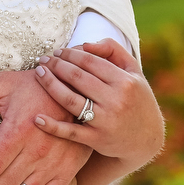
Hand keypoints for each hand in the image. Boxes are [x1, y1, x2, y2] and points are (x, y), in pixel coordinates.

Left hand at [32, 39, 164, 169]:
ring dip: (49, 84)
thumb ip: (113, 50)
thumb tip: (85, 44)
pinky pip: (70, 132)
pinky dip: (52, 126)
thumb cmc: (135, 98)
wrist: (146, 139)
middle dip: (56, 65)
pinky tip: (37, 118)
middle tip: (42, 59)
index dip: (69, 54)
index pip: (89, 61)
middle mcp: (116, 101)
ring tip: (38, 74)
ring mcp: (105, 121)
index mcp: (125, 82)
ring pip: (70, 99)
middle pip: (77, 77)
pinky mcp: (97, 140)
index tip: (56, 51)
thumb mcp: (133, 71)